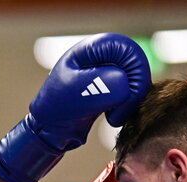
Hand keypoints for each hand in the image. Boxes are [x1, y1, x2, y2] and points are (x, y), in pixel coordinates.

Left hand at [0, 33, 150, 181]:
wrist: (49, 128)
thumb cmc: (54, 108)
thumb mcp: (74, 95)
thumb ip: (100, 86)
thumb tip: (124, 82)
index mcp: (92, 48)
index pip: (128, 49)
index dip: (134, 72)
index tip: (125, 97)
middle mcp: (104, 56)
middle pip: (137, 65)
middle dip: (134, 91)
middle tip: (118, 115)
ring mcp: (110, 71)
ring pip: (137, 81)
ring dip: (131, 101)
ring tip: (112, 117)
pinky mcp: (114, 88)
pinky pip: (132, 93)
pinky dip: (128, 106)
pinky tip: (113, 117)